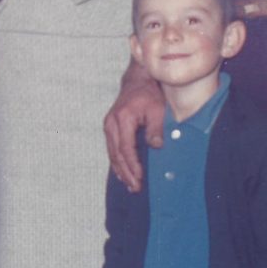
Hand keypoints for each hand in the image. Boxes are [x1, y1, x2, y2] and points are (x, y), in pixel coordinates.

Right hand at [103, 64, 165, 192]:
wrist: (138, 80)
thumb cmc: (149, 93)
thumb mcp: (157, 109)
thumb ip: (156, 128)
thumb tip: (155, 146)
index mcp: (123, 118)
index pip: (126, 148)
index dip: (132, 165)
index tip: (139, 178)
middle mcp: (112, 123)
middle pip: (116, 154)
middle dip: (126, 173)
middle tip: (135, 187)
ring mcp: (109, 125)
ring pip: (112, 153)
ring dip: (120, 170)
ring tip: (130, 185)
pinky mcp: (110, 126)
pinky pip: (112, 148)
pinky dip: (117, 162)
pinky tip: (122, 173)